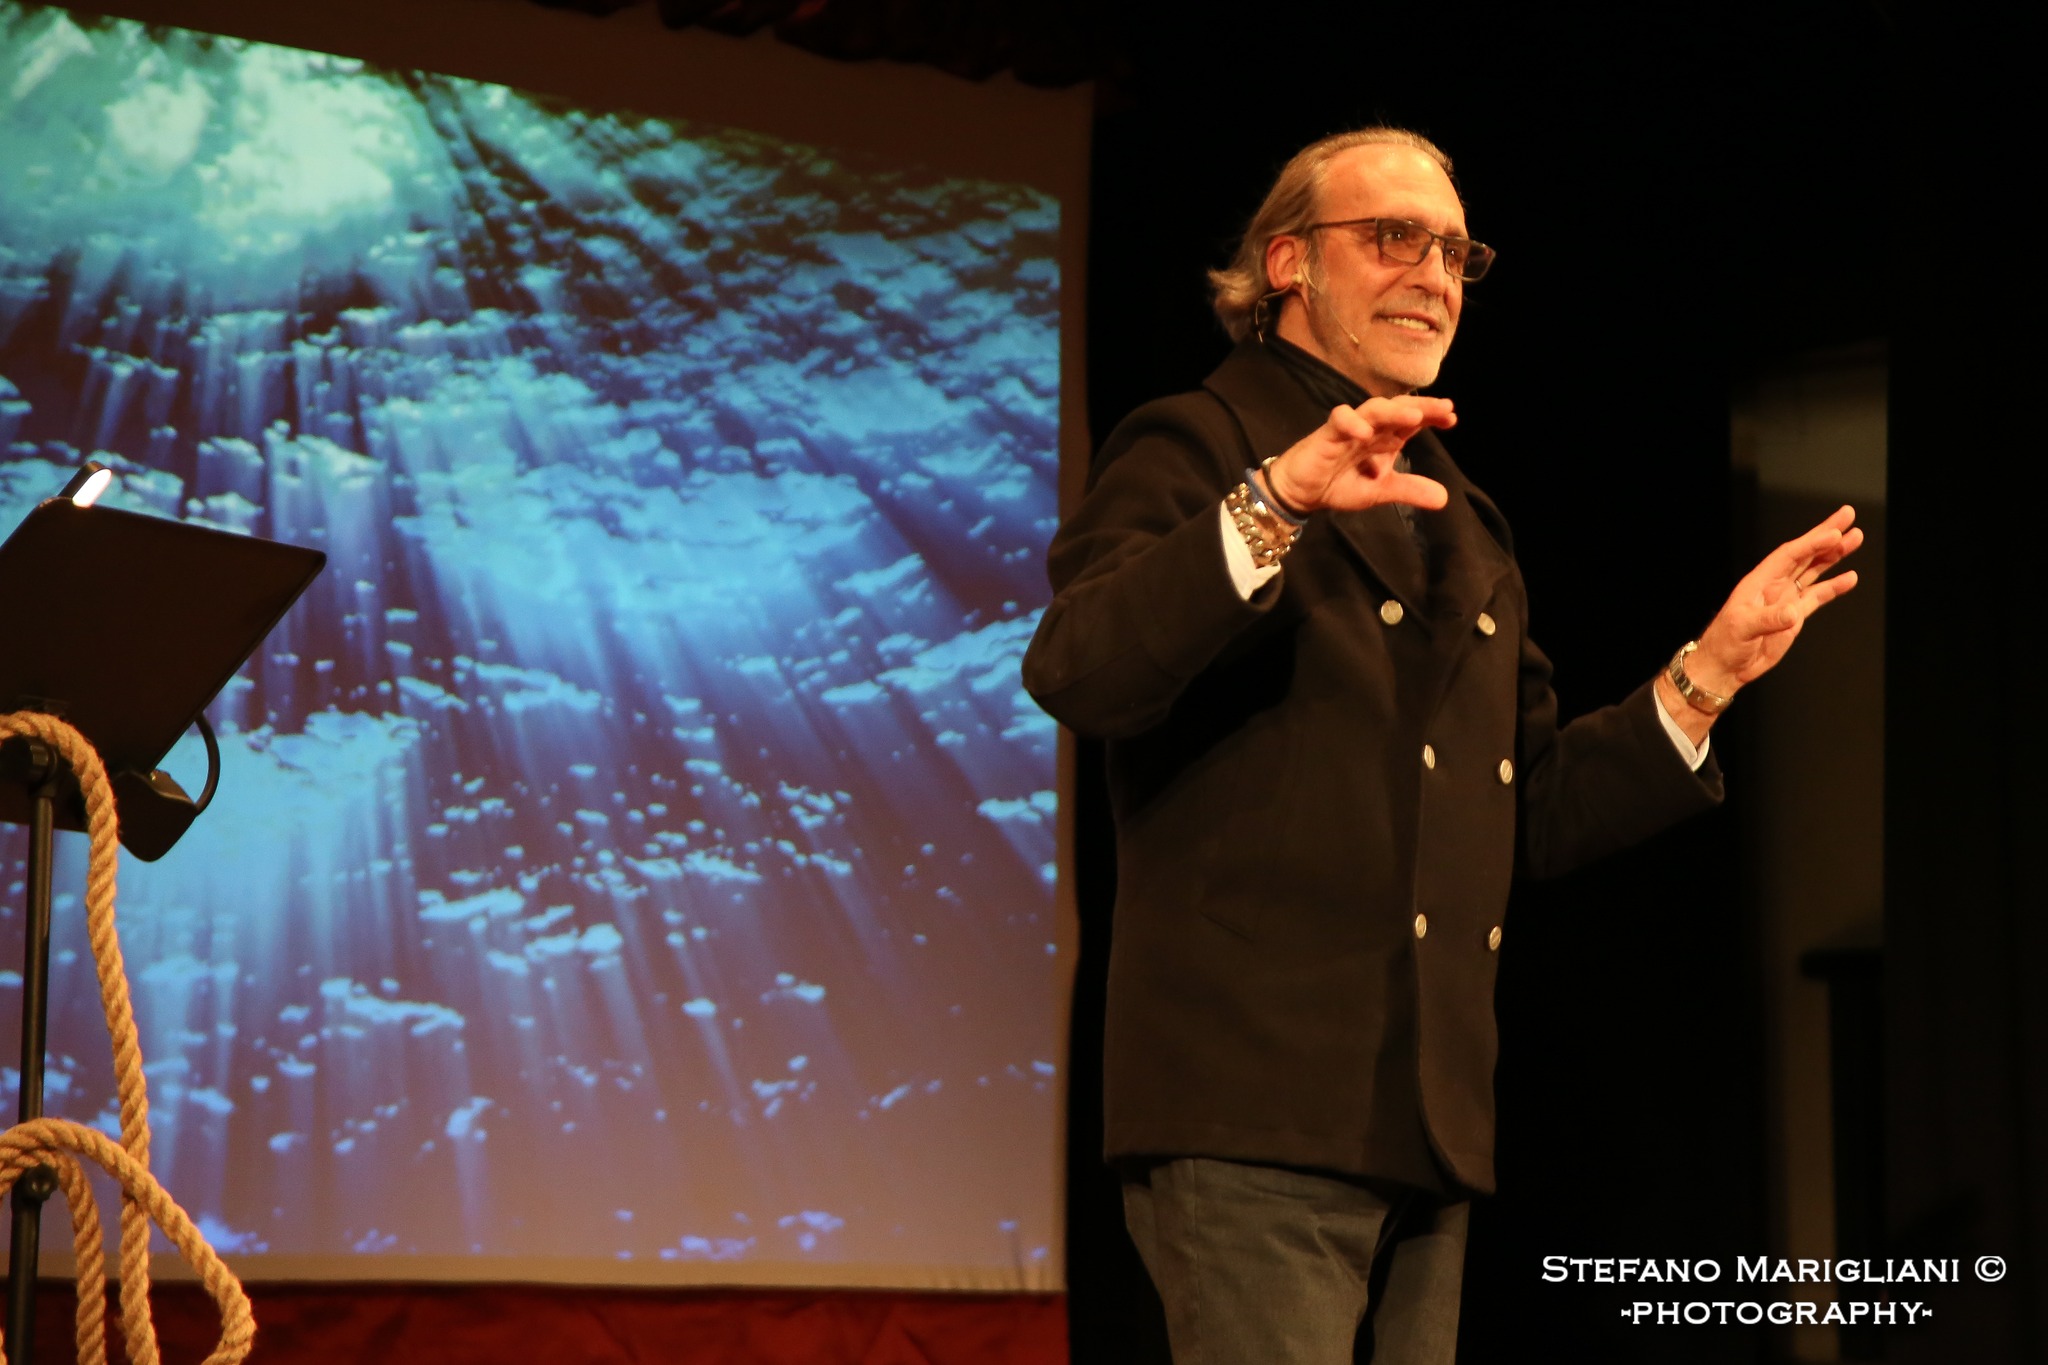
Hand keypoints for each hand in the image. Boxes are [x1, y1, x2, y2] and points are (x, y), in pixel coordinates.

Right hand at [1263, 398, 1455, 514]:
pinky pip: (1340, 420)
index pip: (1412, 421)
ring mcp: (1350, 428)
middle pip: (1398, 409)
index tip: (1452, 417)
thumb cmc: (1338, 485)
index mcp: (1385, 439)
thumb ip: (1409, 491)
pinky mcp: (1328, 434)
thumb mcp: (1379, 491)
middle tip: (1445, 408)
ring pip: (1373, 409)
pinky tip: (1365, 434)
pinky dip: (1353, 423)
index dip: (1432, 415)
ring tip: (1414, 417)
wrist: (1301, 493)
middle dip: (1422, 406)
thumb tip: (1445, 499)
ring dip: (1394, 411)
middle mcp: (1371, 429)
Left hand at [1690, 505, 1863, 695]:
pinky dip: (1834, 586)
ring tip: (1856, 537)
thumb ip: (1768, 619)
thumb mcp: (1742, 628)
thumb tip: (1793, 612)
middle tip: (1848, 516)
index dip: (1811, 543)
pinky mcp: (1795, 616)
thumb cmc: (1724, 643)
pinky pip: (1818, 596)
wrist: (1726, 667)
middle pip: (1805, 554)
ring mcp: (1786, 599)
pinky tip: (1850, 577)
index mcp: (1759, 581)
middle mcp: (1775, 585)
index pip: (1789, 555)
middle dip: (1827, 535)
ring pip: (1814, 570)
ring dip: (1835, 555)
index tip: (1833, 533)